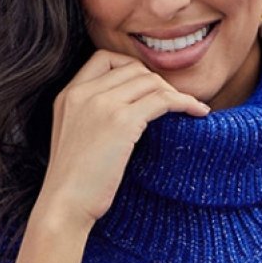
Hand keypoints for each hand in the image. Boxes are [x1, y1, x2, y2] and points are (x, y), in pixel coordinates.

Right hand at [35, 48, 209, 228]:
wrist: (64, 204)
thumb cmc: (73, 185)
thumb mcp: (73, 139)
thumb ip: (90, 118)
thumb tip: (129, 114)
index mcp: (68, 94)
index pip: (104, 58)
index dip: (131, 68)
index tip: (146, 89)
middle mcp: (83, 92)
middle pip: (132, 68)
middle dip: (157, 82)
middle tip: (172, 104)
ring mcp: (102, 104)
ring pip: (150, 81)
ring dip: (174, 93)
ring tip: (188, 109)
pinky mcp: (122, 121)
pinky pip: (163, 100)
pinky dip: (185, 102)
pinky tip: (197, 112)